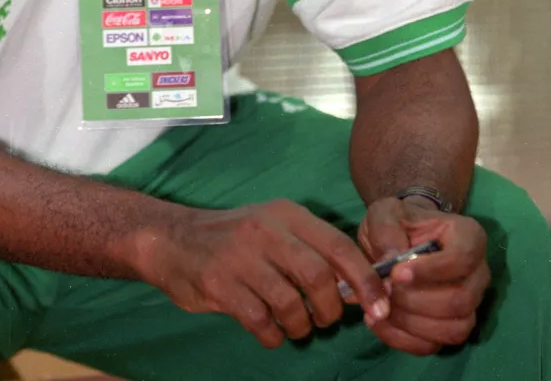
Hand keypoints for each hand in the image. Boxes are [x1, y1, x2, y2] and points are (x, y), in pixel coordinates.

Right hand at [135, 199, 389, 348]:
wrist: (172, 238)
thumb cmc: (233, 238)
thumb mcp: (273, 227)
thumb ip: (309, 249)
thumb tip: (356, 286)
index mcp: (286, 214)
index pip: (339, 245)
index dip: (365, 279)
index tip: (379, 306)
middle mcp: (266, 229)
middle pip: (319, 276)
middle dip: (330, 309)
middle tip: (324, 319)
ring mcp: (240, 256)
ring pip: (290, 303)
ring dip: (300, 326)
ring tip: (294, 327)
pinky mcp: (219, 283)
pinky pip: (260, 321)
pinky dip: (272, 335)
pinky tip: (269, 332)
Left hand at [357, 196, 489, 355]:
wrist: (398, 238)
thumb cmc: (399, 222)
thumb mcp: (386, 212)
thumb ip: (386, 230)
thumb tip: (390, 261)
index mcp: (469, 237)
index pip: (463, 259)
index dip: (431, 271)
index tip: (396, 273)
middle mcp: (478, 275)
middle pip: (460, 300)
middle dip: (416, 301)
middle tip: (383, 290)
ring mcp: (469, 305)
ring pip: (453, 329)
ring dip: (411, 323)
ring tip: (378, 307)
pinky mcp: (451, 328)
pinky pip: (434, 345)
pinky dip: (404, 340)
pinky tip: (379, 322)